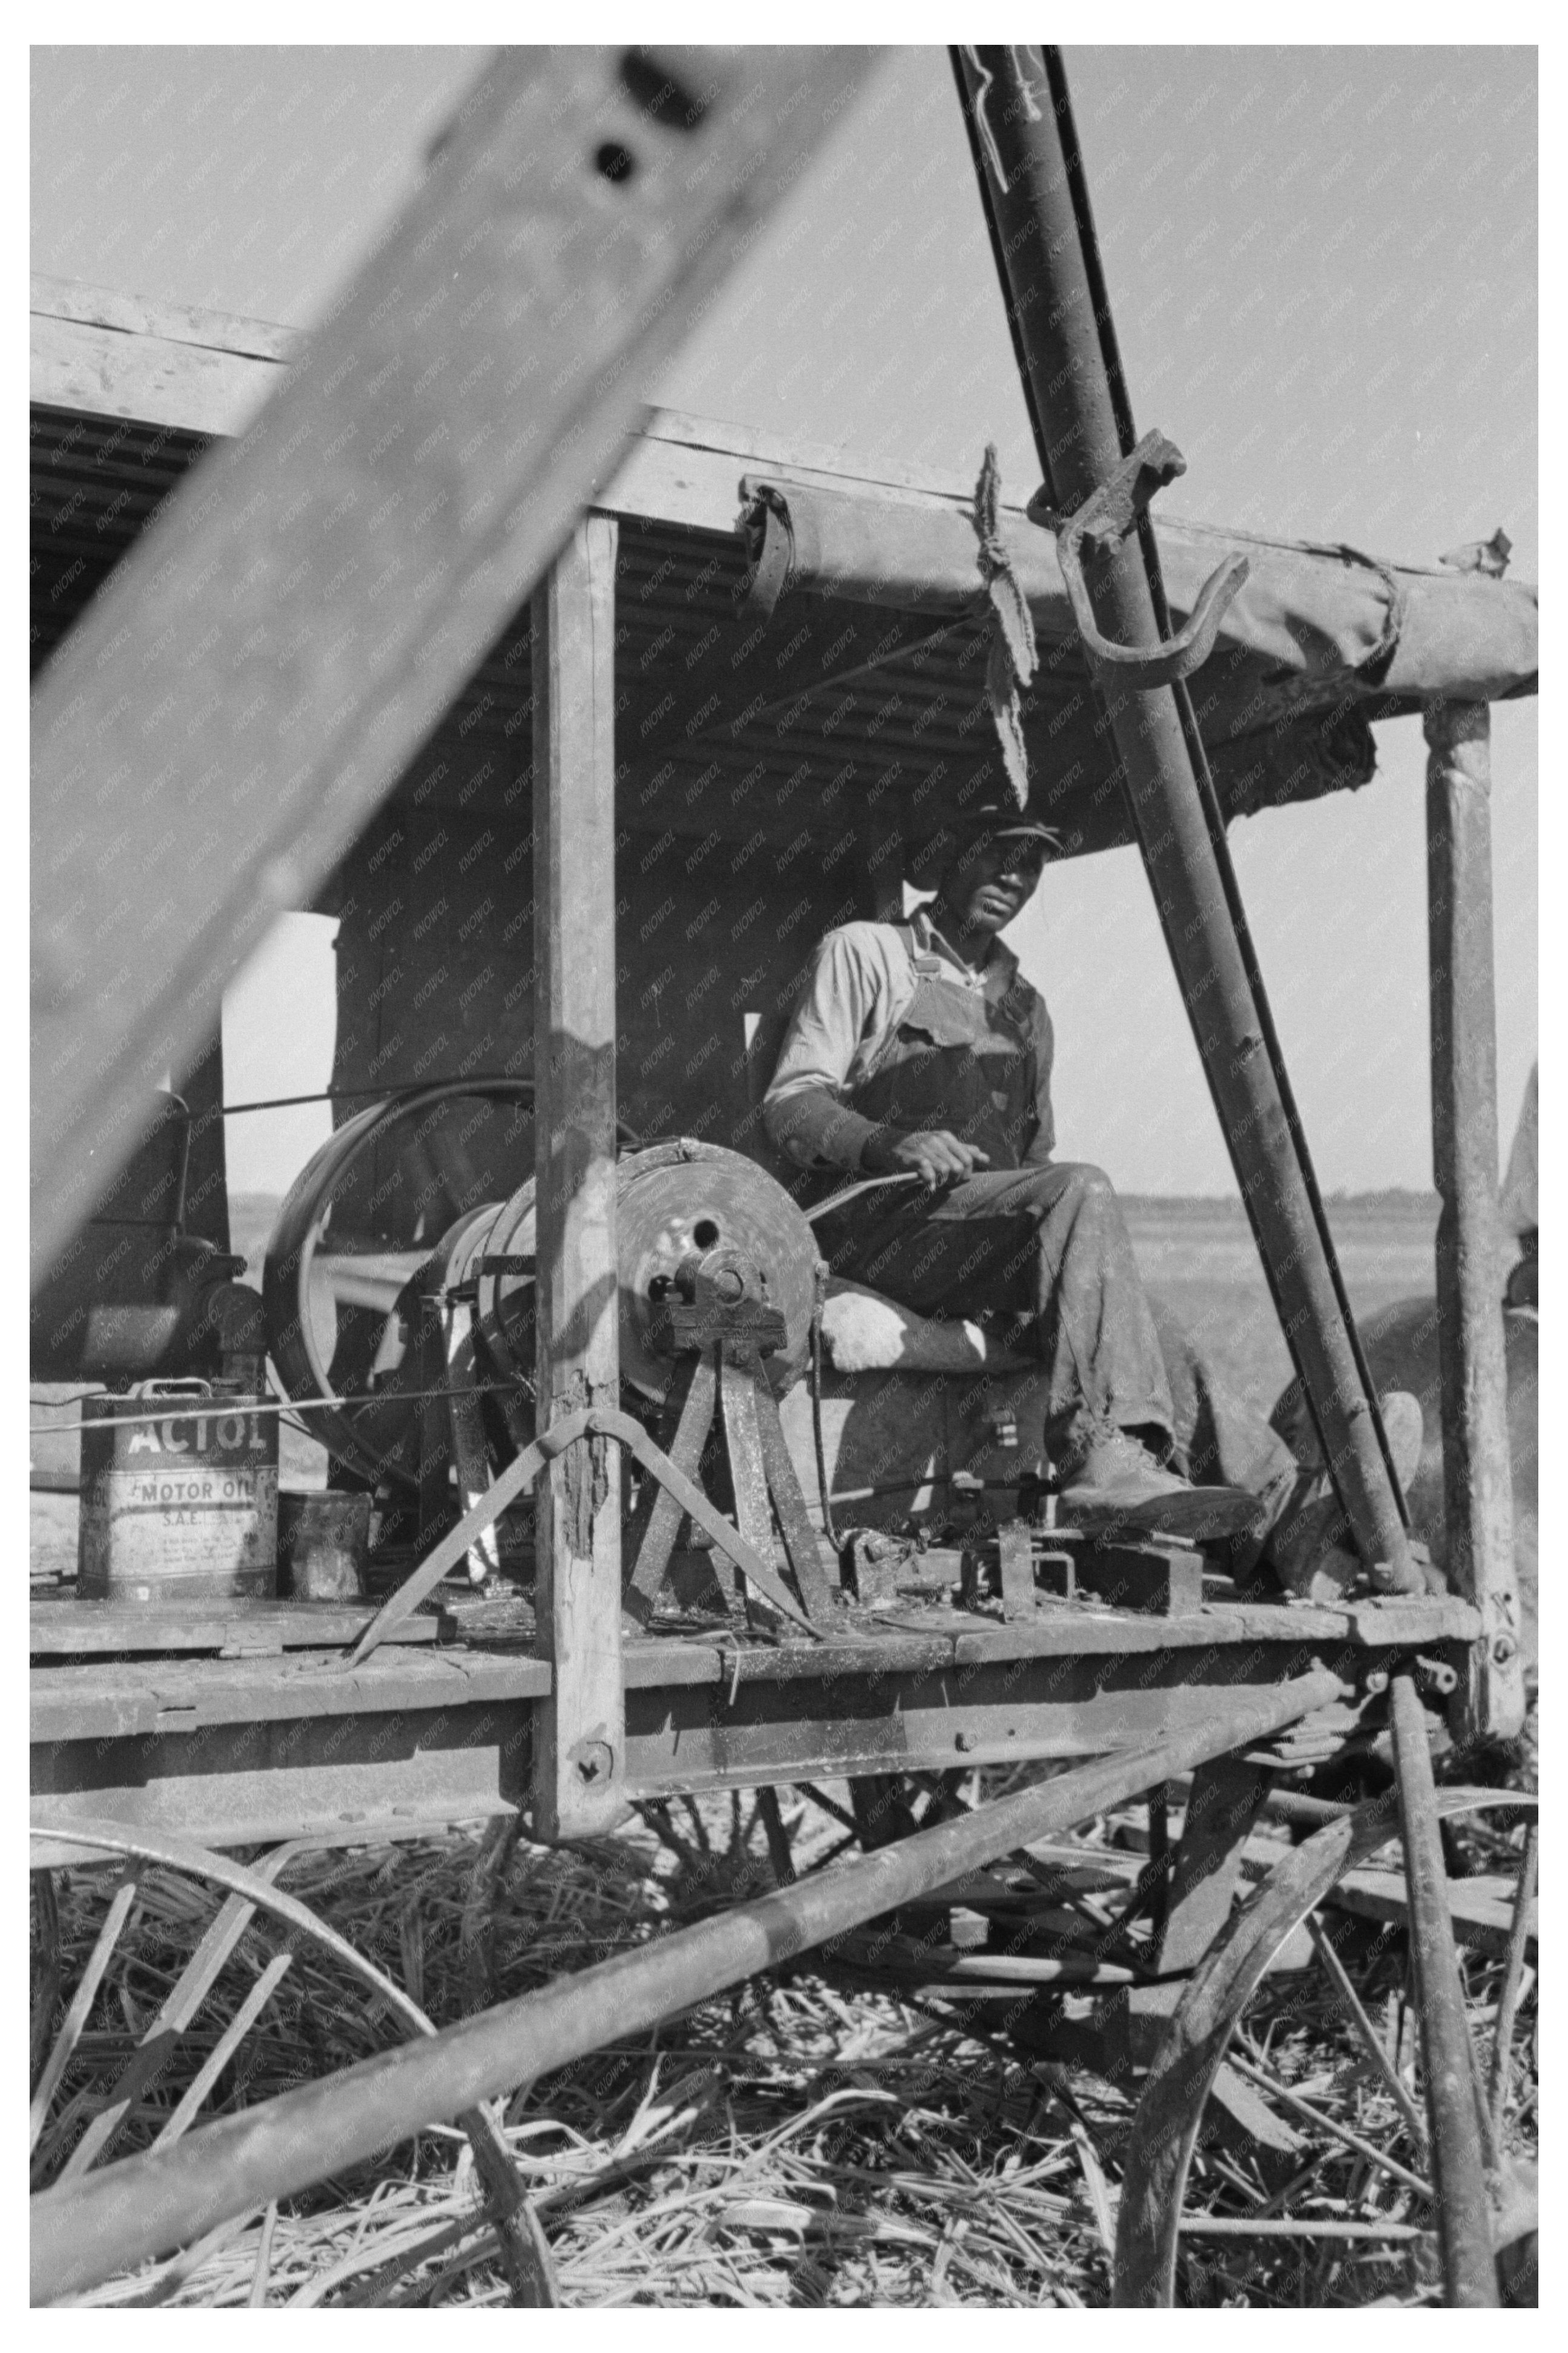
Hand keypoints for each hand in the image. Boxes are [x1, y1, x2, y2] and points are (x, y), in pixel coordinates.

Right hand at [862, 1128, 989, 1190]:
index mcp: (947, 1137)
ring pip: (946, 1170)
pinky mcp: (913, 1158)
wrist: (891, 1144)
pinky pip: (929, 1173)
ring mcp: (925, 1148)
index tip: (958, 1177)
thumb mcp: (943, 1144)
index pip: (968, 1157)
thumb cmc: (920, 1146)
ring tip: (937, 1182)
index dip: (967, 1172)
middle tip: (947, 1181)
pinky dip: (931, 1183)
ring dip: (943, 1181)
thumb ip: (964, 1150)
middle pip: (959, 1166)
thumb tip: (986, 1158)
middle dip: (956, 1178)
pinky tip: (929, 1185)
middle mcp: (937, 1140)